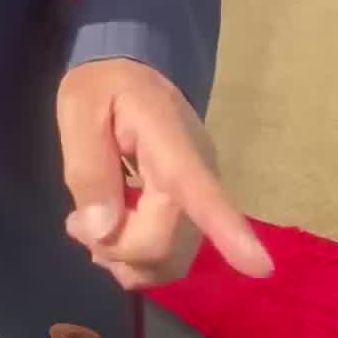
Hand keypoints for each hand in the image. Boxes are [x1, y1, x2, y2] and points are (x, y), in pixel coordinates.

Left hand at [57, 60, 272, 289]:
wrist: (127, 70)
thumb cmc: (102, 86)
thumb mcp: (78, 110)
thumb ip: (87, 167)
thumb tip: (104, 231)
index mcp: (168, 139)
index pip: (199, 188)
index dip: (226, 228)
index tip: (260, 267)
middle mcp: (198, 171)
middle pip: (167, 243)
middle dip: (118, 249)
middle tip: (76, 224)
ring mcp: (201, 192)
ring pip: (171, 259)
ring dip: (128, 261)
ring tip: (93, 231)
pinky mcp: (194, 209)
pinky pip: (172, 255)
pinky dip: (140, 260)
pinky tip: (115, 237)